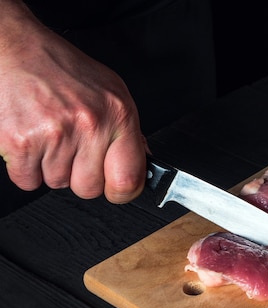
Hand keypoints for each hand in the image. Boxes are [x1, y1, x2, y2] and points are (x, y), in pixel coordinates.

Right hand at [0, 2, 146, 203]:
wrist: (17, 48)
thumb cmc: (62, 69)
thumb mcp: (110, 91)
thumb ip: (128, 129)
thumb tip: (143, 161)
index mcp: (118, 114)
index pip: (129, 179)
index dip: (122, 191)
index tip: (116, 187)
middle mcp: (90, 124)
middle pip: (90, 188)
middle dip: (80, 175)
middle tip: (72, 149)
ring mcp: (55, 134)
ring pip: (58, 184)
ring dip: (51, 167)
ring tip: (49, 136)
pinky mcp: (22, 142)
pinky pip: (28, 181)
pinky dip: (26, 168)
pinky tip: (32, 141)